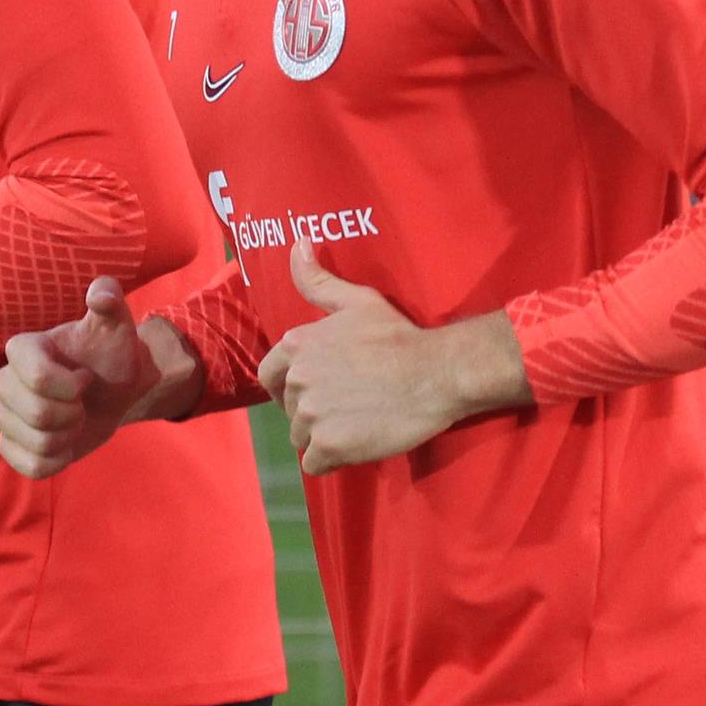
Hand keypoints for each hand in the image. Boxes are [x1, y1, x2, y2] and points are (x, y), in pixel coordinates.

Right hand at [0, 277, 160, 478]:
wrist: (113, 393)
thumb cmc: (111, 355)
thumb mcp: (118, 327)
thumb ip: (111, 301)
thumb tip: (99, 293)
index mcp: (23, 348)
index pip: (36, 376)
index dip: (69, 386)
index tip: (87, 378)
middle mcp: (5, 380)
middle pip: (34, 413)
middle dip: (71, 414)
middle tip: (83, 403)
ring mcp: (5, 415)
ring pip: (34, 442)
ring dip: (67, 437)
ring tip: (75, 421)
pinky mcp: (11, 445)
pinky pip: (29, 466)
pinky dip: (56, 462)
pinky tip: (65, 444)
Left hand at [256, 240, 527, 475]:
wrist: (436, 373)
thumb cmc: (399, 336)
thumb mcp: (357, 300)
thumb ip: (317, 279)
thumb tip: (297, 241)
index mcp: (297, 345)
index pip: (269, 376)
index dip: (289, 387)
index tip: (317, 390)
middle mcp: (297, 379)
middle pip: (288, 410)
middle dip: (310, 412)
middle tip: (346, 406)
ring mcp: (311, 415)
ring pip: (301, 437)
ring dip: (323, 436)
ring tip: (356, 423)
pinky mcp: (329, 446)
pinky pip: (315, 464)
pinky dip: (332, 460)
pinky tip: (357, 444)